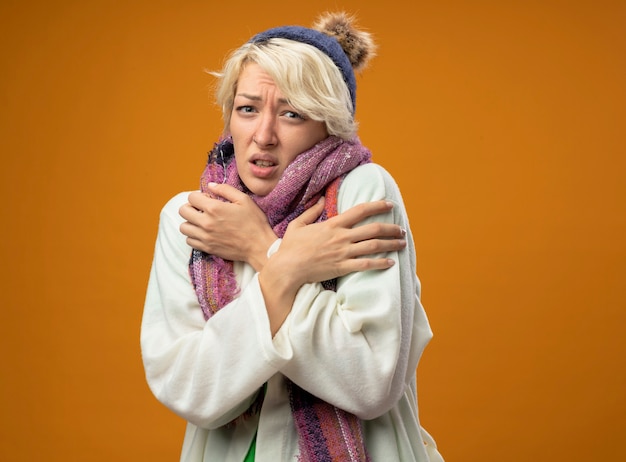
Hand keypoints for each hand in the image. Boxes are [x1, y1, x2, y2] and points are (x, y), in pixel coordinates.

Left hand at [179, 183, 276, 270]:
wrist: (259, 246)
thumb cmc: (254, 222)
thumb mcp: (244, 200)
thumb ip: (225, 189)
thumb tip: (211, 185)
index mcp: (214, 208)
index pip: (191, 197)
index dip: (199, 196)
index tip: (208, 199)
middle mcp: (206, 223)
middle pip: (183, 211)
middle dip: (191, 207)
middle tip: (202, 209)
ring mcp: (205, 237)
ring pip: (183, 227)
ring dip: (190, 222)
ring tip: (202, 221)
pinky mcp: (207, 248)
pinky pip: (189, 241)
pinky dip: (193, 236)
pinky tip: (204, 233)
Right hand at [259, 198, 406, 334]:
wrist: (287, 268)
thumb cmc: (291, 247)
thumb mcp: (298, 225)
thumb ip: (311, 211)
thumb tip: (319, 199)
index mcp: (333, 225)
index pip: (360, 211)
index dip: (377, 206)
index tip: (389, 205)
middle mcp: (341, 237)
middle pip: (373, 229)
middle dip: (391, 228)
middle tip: (401, 229)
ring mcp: (343, 253)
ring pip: (373, 246)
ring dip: (391, 244)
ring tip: (402, 244)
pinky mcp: (342, 268)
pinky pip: (366, 265)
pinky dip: (381, 263)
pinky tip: (391, 262)